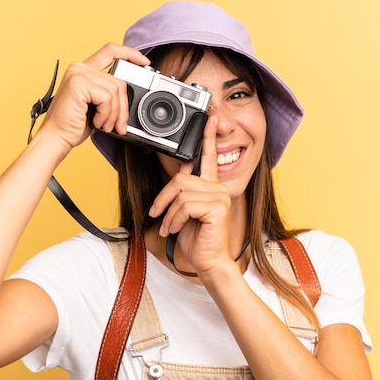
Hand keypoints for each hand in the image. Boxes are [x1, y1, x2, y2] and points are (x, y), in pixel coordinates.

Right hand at [36, 43, 149, 149]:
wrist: (56, 137)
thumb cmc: (74, 124)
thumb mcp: (97, 105)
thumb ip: (109, 94)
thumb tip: (130, 96)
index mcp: (83, 70)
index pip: (110, 51)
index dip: (130, 53)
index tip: (145, 62)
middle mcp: (79, 67)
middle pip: (118, 80)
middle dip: (123, 106)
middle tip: (118, 125)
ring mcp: (78, 73)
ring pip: (115, 90)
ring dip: (114, 114)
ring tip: (105, 125)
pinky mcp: (78, 83)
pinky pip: (107, 98)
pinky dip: (106, 114)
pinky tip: (97, 122)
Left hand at [149, 116, 234, 274]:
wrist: (208, 261)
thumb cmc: (198, 239)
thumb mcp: (185, 212)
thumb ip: (184, 192)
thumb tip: (179, 174)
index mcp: (212, 186)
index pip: (209, 156)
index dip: (207, 137)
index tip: (207, 118)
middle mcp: (219, 188)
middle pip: (181, 179)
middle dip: (164, 198)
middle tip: (159, 215)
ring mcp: (220, 196)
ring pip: (180, 193)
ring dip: (169, 213)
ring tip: (170, 227)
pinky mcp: (217, 207)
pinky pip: (185, 205)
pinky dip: (175, 219)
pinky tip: (176, 229)